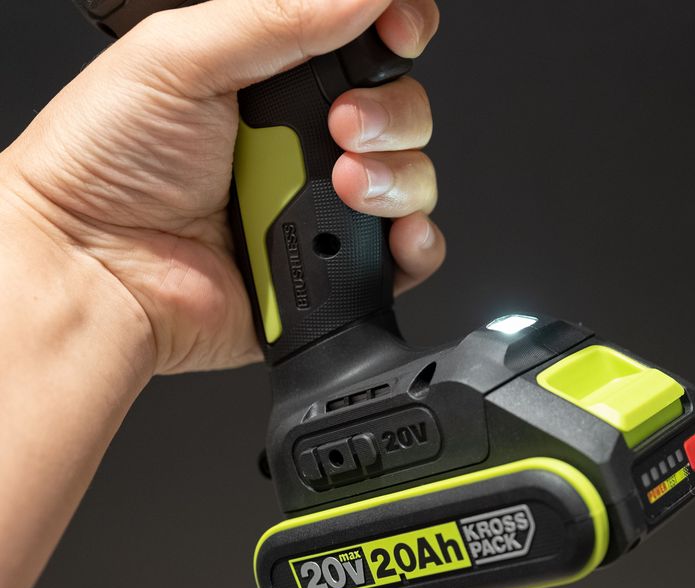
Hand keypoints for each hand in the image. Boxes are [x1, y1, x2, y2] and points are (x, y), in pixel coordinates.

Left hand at [0, 0, 443, 374]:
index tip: (397, 32)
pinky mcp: (335, 266)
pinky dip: (416, 242)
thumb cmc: (106, 164)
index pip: (364, 38)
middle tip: (339, 126)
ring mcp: (324, 203)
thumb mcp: (182, 57)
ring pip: (412, 177)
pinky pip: (410, 252)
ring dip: (396, 177)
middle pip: (402, 108)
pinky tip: (387, 234)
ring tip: (342, 186)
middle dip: (391, 114)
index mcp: (273, 75)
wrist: (96, 273)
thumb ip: (280, 16)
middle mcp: (305, 138)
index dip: (397, 28)